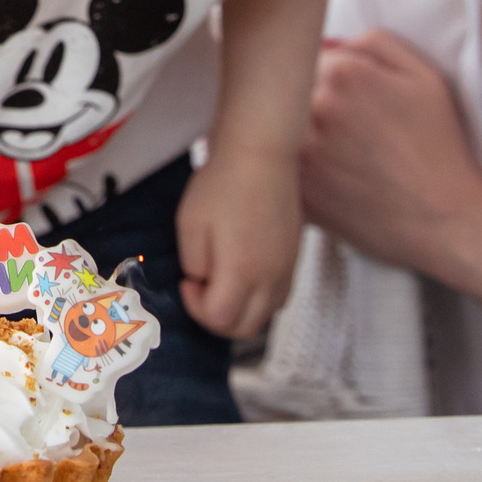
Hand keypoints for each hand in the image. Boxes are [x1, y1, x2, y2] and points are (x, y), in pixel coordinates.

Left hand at [174, 145, 301, 339]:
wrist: (260, 153)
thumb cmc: (223, 183)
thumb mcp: (190, 225)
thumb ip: (195, 264)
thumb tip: (202, 281)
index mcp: (242, 271)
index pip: (219, 319)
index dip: (196, 307)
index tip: (187, 282)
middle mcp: (270, 277)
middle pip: (245, 328)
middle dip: (216, 319)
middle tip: (201, 292)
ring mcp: (286, 268)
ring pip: (265, 316)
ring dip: (240, 312)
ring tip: (222, 284)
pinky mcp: (294, 257)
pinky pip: (279, 296)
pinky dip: (260, 299)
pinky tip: (244, 276)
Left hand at [301, 31, 481, 296]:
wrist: (446, 219)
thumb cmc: (440, 147)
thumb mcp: (424, 76)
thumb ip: (373, 43)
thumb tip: (328, 43)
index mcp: (343, 73)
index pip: (305, 54)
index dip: (322, 73)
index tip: (342, 95)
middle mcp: (314, 108)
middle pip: (287, 90)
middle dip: (308, 102)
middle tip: (343, 127)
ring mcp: (300, 153)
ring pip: (280, 129)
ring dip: (299, 136)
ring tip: (340, 153)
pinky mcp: (296, 192)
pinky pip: (280, 169)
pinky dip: (296, 171)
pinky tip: (331, 178)